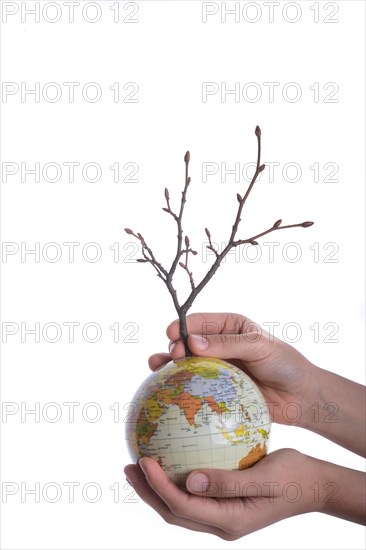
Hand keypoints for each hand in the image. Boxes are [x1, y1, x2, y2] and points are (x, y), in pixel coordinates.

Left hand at [125, 449, 355, 539]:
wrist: (313, 485)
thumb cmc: (294, 477)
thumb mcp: (265, 477)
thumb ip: (228, 482)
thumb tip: (191, 481)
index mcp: (230, 520)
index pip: (183, 506)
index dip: (158, 486)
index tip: (143, 459)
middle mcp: (222, 523)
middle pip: (174, 512)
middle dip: (148, 491)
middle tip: (129, 465)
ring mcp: (223, 517)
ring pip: (180, 507)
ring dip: (157, 489)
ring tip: (139, 466)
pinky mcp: (225, 505)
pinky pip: (193, 497)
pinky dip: (175, 483)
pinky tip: (170, 462)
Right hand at [148, 312, 365, 454]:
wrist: (301, 397)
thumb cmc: (284, 364)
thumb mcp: (258, 346)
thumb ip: (227, 344)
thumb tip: (193, 342)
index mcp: (229, 326)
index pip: (200, 322)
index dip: (183, 326)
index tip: (172, 335)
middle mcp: (219, 345)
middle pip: (188, 343)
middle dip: (175, 347)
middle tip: (173, 356)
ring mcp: (217, 368)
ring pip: (186, 364)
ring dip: (169, 365)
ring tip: (155, 368)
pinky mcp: (216, 390)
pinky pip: (193, 386)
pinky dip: (178, 386)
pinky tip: (165, 389)